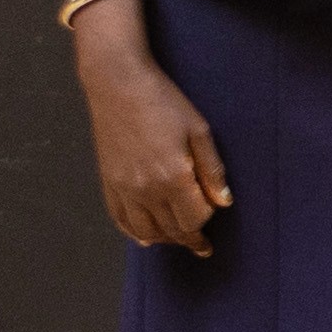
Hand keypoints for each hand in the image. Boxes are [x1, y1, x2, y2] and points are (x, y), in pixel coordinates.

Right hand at [73, 1, 229, 251]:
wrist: (118, 85)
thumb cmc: (164, 103)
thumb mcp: (200, 131)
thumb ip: (212, 170)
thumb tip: (223, 203)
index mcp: (173, 177)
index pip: (194, 218)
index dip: (206, 223)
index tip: (214, 222)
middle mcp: (145, 190)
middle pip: (170, 229)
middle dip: (188, 238)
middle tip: (201, 245)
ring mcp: (123, 188)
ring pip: (145, 230)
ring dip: (164, 238)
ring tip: (178, 239)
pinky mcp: (108, 183)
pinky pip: (120, 219)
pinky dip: (134, 232)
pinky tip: (145, 237)